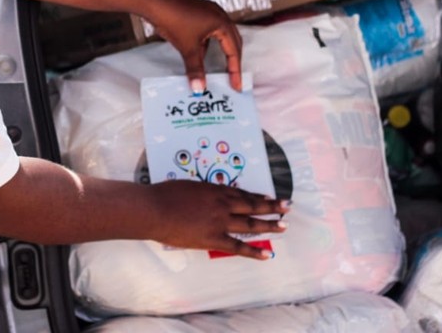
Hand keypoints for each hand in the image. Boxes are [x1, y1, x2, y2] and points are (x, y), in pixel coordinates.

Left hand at [143, 0, 243, 91]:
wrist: (154, 2)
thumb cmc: (174, 20)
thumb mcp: (188, 48)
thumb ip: (195, 69)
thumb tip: (199, 89)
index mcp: (222, 23)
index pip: (234, 50)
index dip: (235, 70)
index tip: (236, 85)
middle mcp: (219, 15)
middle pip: (233, 41)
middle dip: (233, 60)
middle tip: (232, 77)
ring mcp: (209, 11)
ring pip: (221, 35)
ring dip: (220, 52)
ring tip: (218, 68)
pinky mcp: (198, 11)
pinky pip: (210, 30)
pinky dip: (208, 44)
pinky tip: (199, 54)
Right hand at [146, 181, 288, 258]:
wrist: (154, 210)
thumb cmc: (165, 195)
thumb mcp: (188, 186)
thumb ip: (203, 193)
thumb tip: (209, 197)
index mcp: (215, 190)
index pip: (242, 193)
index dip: (257, 195)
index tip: (269, 196)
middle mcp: (222, 204)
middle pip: (252, 205)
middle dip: (271, 206)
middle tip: (287, 207)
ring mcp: (220, 222)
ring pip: (250, 224)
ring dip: (269, 225)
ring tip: (283, 226)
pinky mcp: (213, 239)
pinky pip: (238, 246)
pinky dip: (254, 251)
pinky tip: (267, 254)